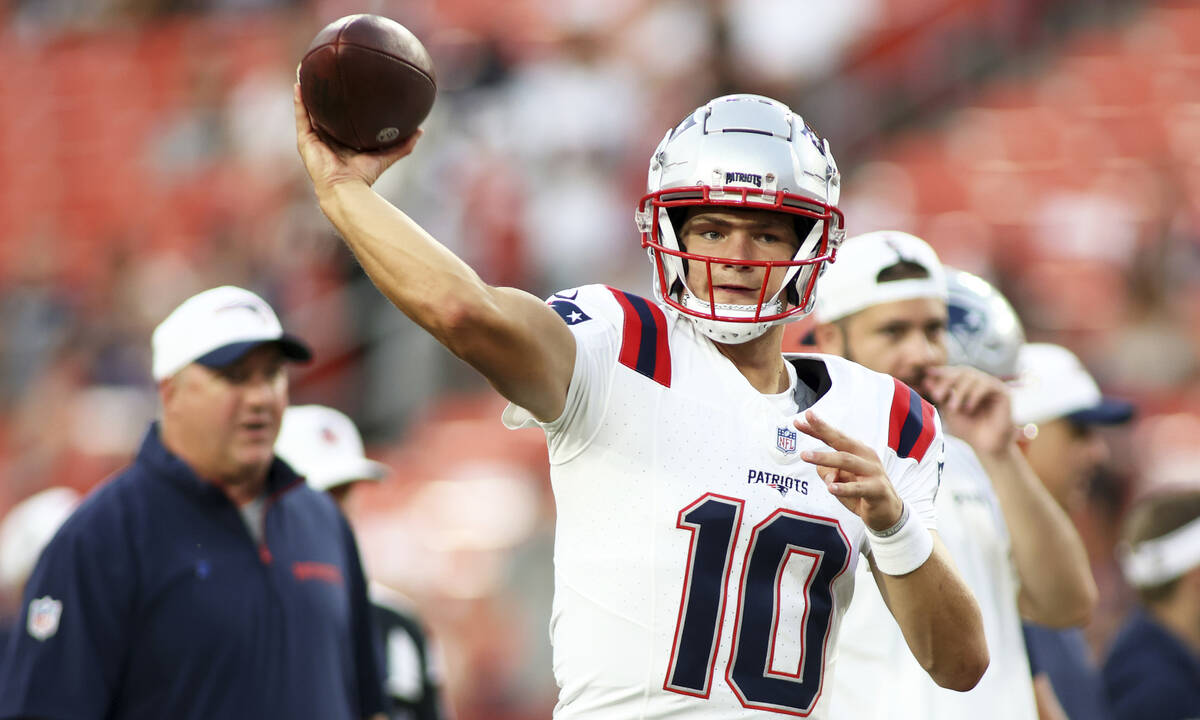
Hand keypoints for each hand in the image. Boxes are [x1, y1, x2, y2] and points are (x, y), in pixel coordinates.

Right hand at [293, 82, 420, 198]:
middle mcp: (326, 137)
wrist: (346, 188)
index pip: (341, 117)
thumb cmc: (364, 176)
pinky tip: (299, 84)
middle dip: (322, 93)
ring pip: (308, 110)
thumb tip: (421, 130)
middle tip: (325, 72)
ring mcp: (314, 138)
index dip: (341, 103)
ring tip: (306, 70)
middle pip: (323, 110)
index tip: (346, 84)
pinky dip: (299, 101)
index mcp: (342, 139)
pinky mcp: (304, 140)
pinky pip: (301, 116)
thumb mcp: (386, 156)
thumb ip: (403, 145)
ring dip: (307, 91)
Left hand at [795, 409, 902, 531]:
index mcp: (856, 451)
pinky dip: (844, 488)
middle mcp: (865, 456)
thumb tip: (819, 469)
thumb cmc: (861, 490)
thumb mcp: (840, 479)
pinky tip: (831, 488)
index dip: (816, 428)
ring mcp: (872, 471)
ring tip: (805, 456)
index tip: (798, 421)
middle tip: (808, 418)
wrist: (888, 511)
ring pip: (846, 460)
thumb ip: (827, 472)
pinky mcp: (877, 489)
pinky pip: (858, 487)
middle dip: (824, 428)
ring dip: (825, 457)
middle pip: (841, 440)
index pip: (834, 437)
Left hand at [921, 365, 1014, 456]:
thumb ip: (941, 394)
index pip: (954, 372)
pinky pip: (986, 385)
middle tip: (936, 395)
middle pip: (962, 371)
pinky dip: (974, 394)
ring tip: (952, 408)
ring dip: (959, 391)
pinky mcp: (1003, 392)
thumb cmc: (967, 429)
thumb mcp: (949, 410)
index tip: (927, 374)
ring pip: (973, 377)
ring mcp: (992, 386)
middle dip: (947, 381)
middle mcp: (980, 382)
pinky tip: (968, 407)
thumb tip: (926, 379)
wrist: (986, 446)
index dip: (941, 372)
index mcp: (967, 384)